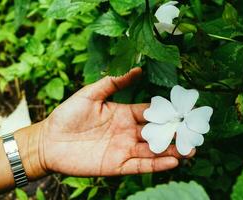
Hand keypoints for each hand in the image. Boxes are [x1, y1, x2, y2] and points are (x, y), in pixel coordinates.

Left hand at [38, 68, 194, 176]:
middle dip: (175, 134)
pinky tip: (172, 161)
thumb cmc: (67, 115)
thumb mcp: (90, 94)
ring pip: (153, 151)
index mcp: (124, 114)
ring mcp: (123, 150)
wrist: (48, 141)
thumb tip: (137, 69)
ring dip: (171, 150)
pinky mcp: (116, 166)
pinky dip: (157, 164)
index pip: (150, 112)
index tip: (184, 110)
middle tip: (194, 133)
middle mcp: (127, 132)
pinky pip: (140, 166)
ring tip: (191, 150)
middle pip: (156, 133)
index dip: (167, 112)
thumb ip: (113, 82)